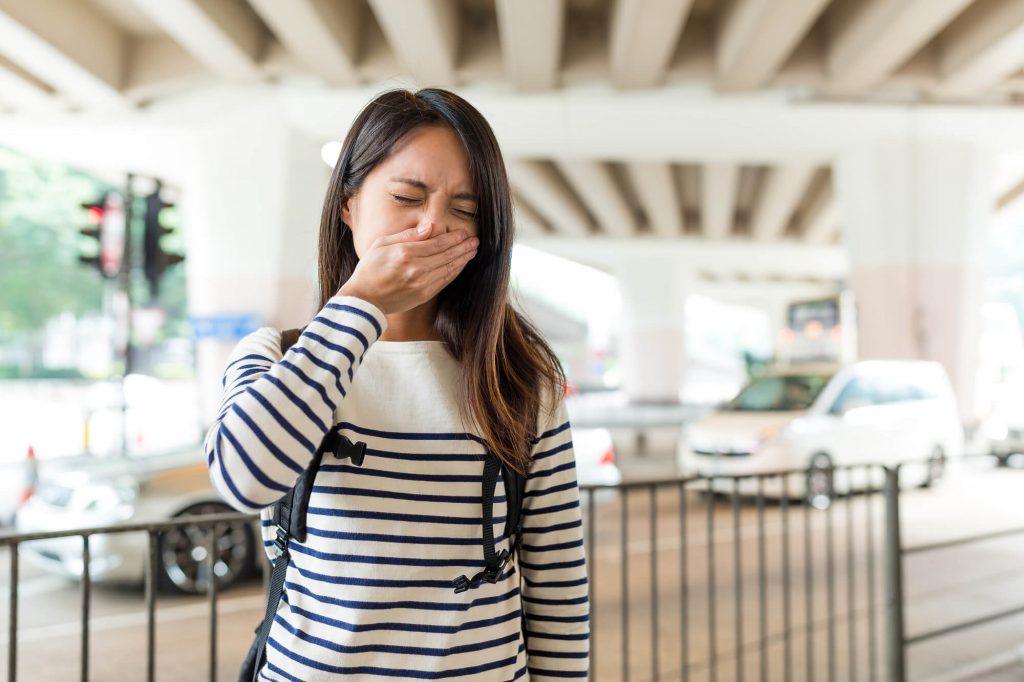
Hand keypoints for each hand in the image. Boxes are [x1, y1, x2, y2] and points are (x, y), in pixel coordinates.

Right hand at [336, 222, 478, 314]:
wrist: (365, 300)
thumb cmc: (369, 269)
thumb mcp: (381, 244)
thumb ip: (407, 235)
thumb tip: (429, 227)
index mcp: (405, 253)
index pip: (437, 243)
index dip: (454, 238)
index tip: (464, 233)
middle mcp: (416, 268)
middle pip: (447, 255)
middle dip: (463, 247)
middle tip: (475, 241)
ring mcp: (422, 283)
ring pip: (449, 268)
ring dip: (463, 259)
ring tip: (472, 251)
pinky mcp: (424, 294)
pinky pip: (445, 280)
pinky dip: (455, 272)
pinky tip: (461, 265)